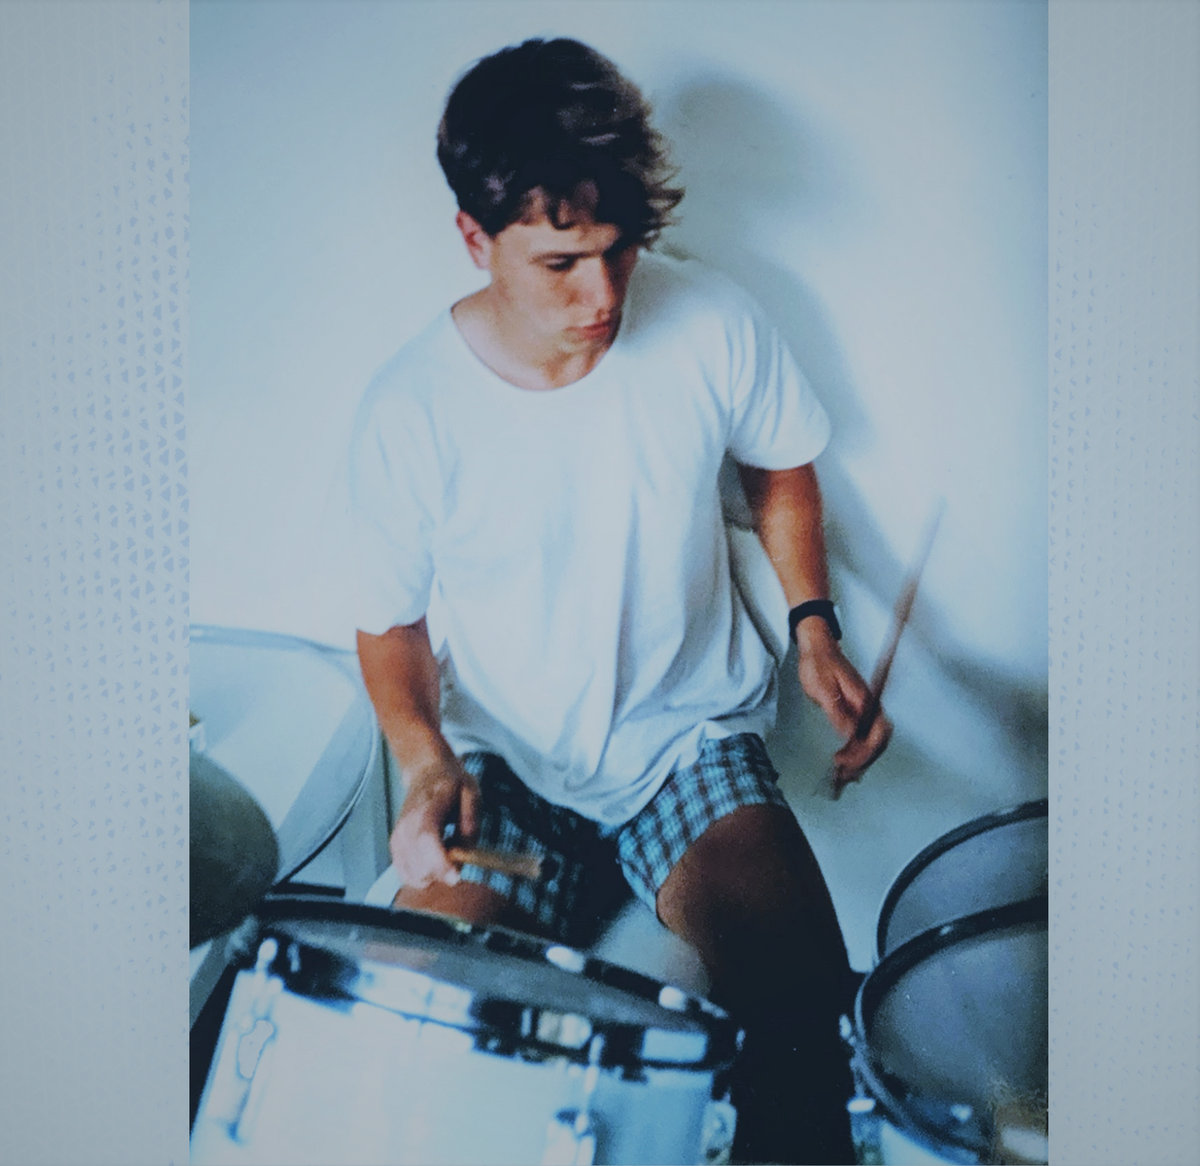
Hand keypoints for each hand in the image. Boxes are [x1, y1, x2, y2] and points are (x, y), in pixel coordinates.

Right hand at [388, 755, 480, 888]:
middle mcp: (405, 827)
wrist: (426, 772)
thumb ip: (470, 821)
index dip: (440, 864)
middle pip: (420, 867)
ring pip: (414, 876)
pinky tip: (434, 857)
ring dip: (434, 873)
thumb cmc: (451, 782)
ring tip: (446, 848)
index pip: (427, 841)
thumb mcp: (471, 792)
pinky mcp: (395, 847)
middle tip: (457, 850)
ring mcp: (397, 838)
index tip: (456, 877)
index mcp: (426, 810)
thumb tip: (465, 852)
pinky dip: (424, 874)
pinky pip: (407, 875)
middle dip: (443, 871)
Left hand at [794, 621, 891, 791]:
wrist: (818, 645)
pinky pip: (863, 733)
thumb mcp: (822, 688)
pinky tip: (846, 759)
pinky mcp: (857, 709)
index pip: (875, 734)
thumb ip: (837, 711)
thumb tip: (849, 734)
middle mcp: (869, 705)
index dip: (863, 753)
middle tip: (845, 775)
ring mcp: (864, 707)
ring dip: (861, 759)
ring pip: (872, 740)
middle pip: (878, 741)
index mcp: (863, 700)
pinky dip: (856, 750)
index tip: (846, 762)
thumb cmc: (819, 662)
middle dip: (864, 761)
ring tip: (844, 774)